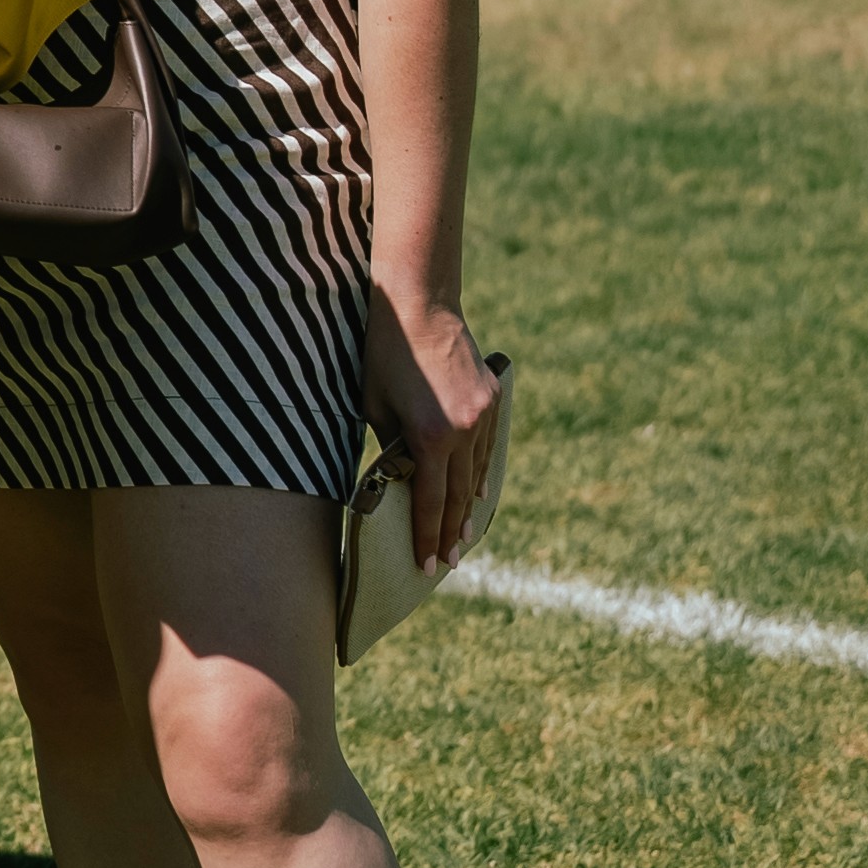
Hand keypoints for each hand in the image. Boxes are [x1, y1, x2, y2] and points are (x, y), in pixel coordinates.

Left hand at [363, 295, 500, 573]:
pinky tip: (476, 490)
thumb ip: (392, 446)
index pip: (428, 502)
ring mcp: (484, 413)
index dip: (426, 536)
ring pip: (478, 471)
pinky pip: (487, 445)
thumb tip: (403, 476)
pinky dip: (481, 470)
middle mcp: (465, 430)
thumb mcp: (375, 406)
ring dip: (469, 506)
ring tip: (463, 535)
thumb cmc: (383, 353)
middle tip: (448, 562)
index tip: (427, 564)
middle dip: (452, 531)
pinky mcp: (492, 396)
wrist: (419, 302)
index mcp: (431, 437)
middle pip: (458, 495)